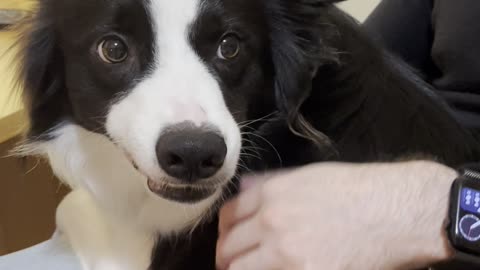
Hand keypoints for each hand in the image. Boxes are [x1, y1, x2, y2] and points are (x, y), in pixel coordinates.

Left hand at [216, 161, 455, 269]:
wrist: (395, 211)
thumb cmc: (357, 189)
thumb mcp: (309, 175)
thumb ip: (270, 184)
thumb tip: (244, 190)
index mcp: (271, 194)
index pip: (227, 215)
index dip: (225, 230)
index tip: (229, 239)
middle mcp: (272, 223)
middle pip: (227, 247)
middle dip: (227, 257)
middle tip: (234, 262)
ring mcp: (286, 254)